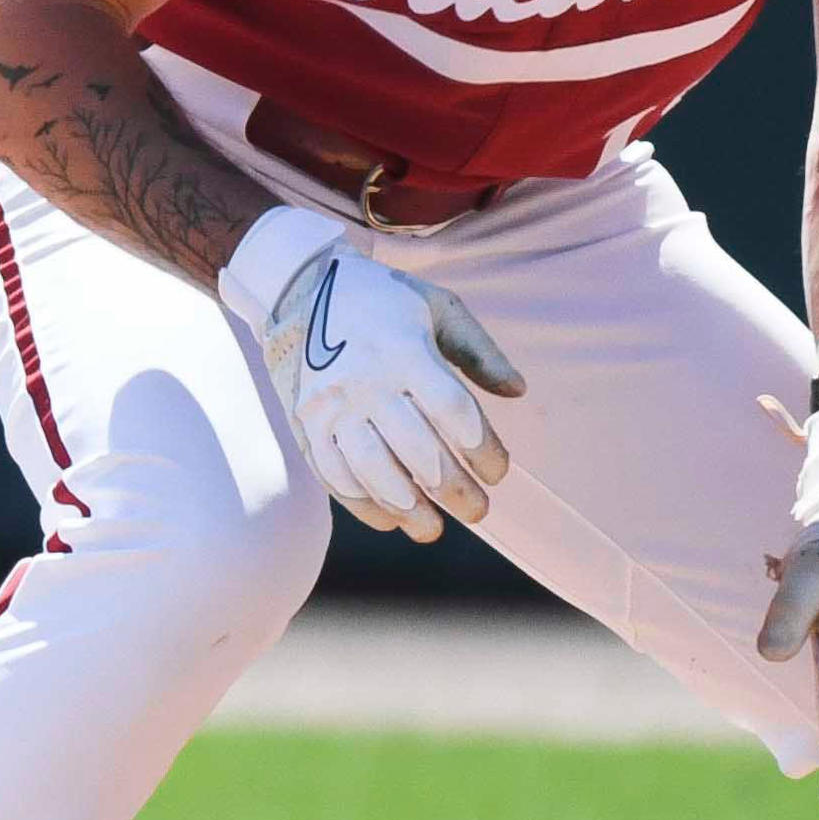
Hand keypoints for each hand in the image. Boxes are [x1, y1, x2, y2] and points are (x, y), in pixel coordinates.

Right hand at [221, 212, 524, 543]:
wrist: (301, 290)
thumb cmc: (383, 301)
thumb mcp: (438, 307)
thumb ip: (479, 351)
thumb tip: (518, 392)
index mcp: (403, 350)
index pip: (453, 411)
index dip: (483, 449)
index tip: (499, 471)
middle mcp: (365, 382)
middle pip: (419, 451)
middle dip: (454, 491)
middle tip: (479, 512)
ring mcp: (330, 408)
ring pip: (374, 472)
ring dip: (409, 509)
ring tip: (434, 530)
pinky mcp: (305, 425)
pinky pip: (334, 476)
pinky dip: (362, 504)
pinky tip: (390, 520)